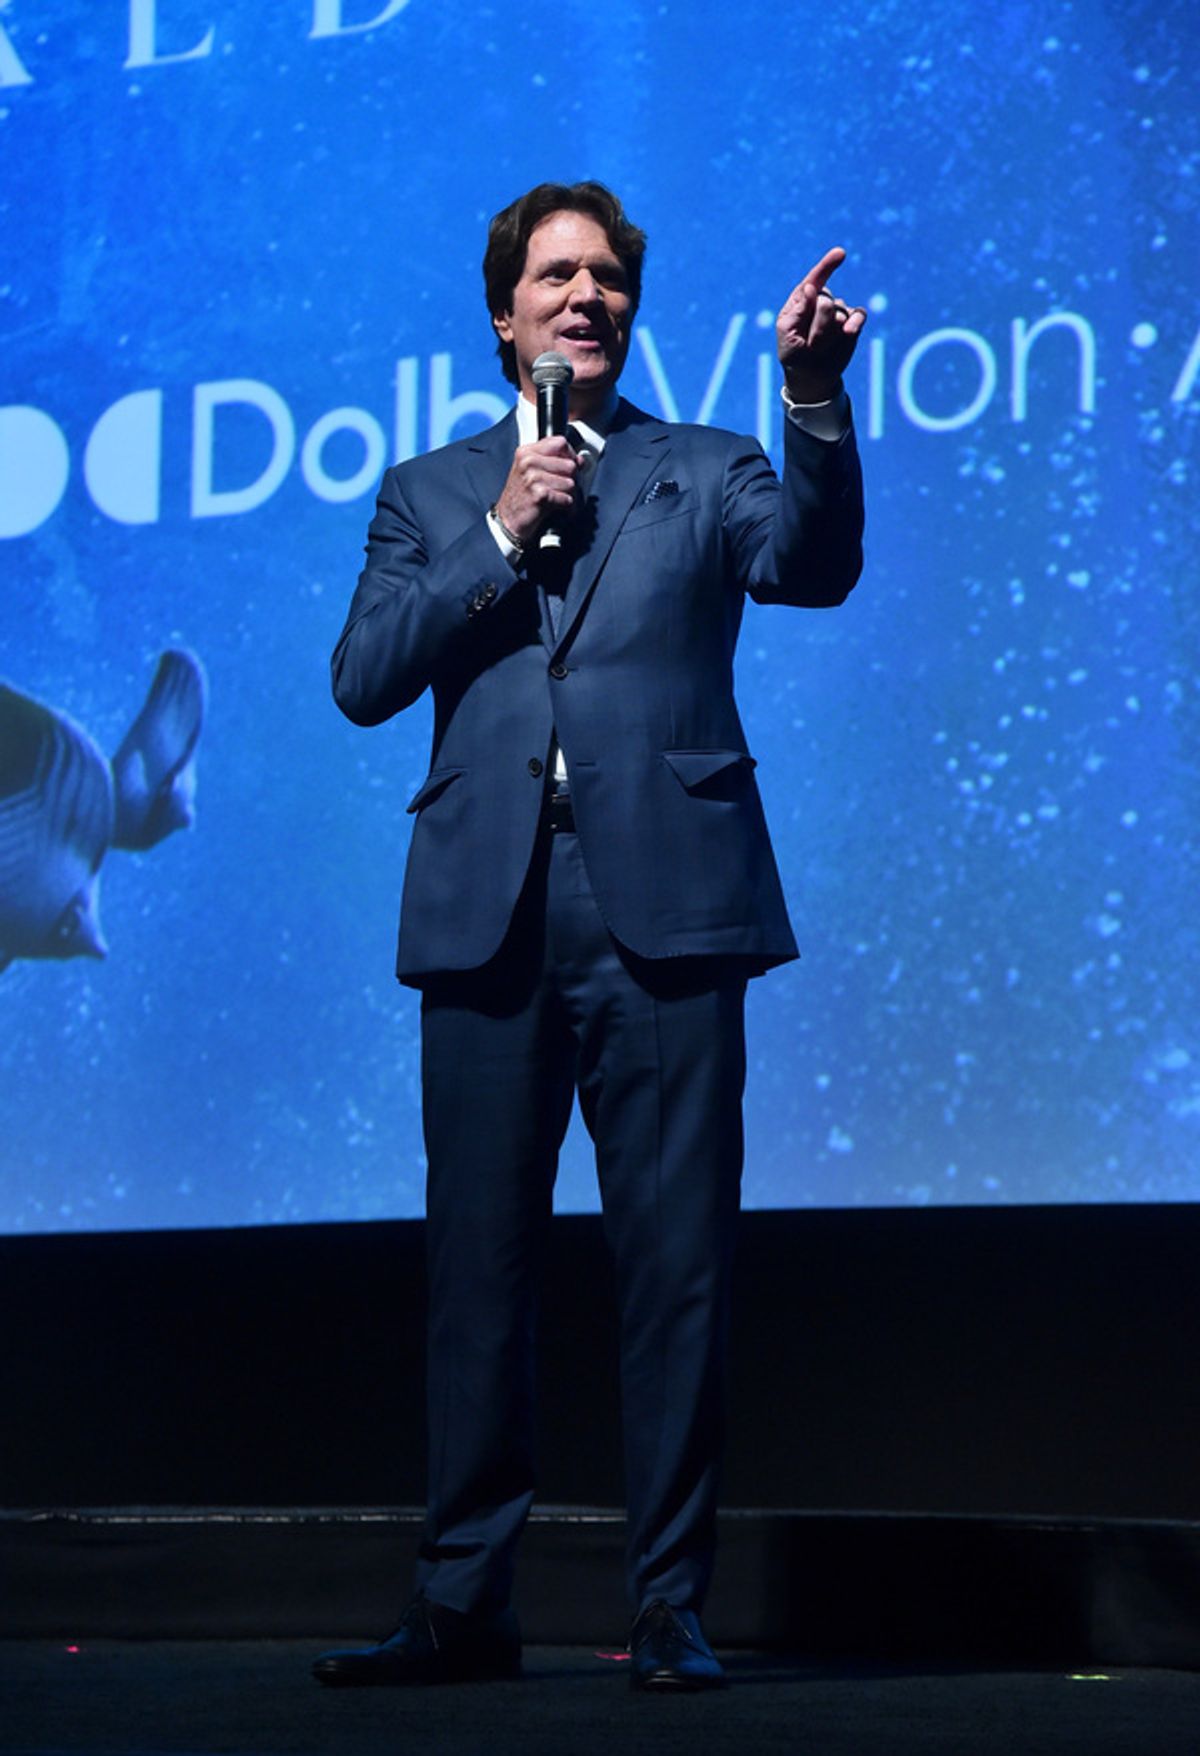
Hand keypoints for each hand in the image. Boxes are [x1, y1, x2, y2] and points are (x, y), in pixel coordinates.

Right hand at [494, 436, 579, 546]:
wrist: (508, 520)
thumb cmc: (520, 496)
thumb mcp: (530, 470)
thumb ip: (553, 460)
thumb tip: (580, 460)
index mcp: (526, 452)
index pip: (560, 443)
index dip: (570, 454)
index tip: (569, 464)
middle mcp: (529, 462)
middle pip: (569, 464)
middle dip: (571, 478)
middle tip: (561, 487)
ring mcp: (533, 478)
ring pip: (571, 483)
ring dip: (568, 494)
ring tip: (556, 498)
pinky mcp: (540, 495)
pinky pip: (567, 498)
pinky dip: (566, 506)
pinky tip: (555, 507)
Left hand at [776, 247, 866, 402]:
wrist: (810, 377)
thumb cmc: (793, 354)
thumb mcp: (787, 333)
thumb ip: (798, 310)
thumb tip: (810, 288)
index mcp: (802, 300)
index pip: (814, 279)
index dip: (827, 266)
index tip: (841, 254)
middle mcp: (821, 301)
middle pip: (825, 299)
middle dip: (817, 322)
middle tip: (808, 343)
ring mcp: (838, 312)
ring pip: (839, 311)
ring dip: (827, 333)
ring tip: (818, 348)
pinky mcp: (852, 323)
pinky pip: (858, 315)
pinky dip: (855, 322)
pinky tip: (849, 331)